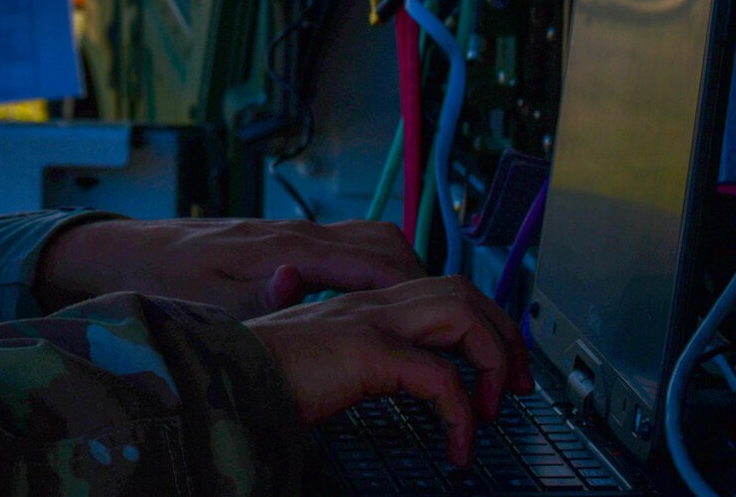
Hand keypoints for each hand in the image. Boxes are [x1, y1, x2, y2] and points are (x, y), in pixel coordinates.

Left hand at [35, 217, 424, 318]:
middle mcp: (296, 234)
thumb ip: (253, 293)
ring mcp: (291, 234)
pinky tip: (380, 300)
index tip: (454, 324)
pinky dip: (378, 266)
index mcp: (285, 248)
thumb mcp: (205, 297)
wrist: (127, 250)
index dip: (420, 290)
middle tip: (456, 326)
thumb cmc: (163, 277)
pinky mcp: (283, 241)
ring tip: (429, 316)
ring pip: (372, 238)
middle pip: (387, 244)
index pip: (374, 260)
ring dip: (407, 272)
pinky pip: (349, 245)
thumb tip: (295, 281)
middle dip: (429, 281)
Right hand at [246, 276, 532, 466]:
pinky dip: (462, 416)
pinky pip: (442, 379)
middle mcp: (371, 302)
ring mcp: (369, 320)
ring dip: (494, 360)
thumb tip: (410, 379)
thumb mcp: (326, 363)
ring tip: (493, 411)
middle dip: (505, 335)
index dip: (481, 322)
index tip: (496, 370)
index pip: (442, 288)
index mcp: (363, 304)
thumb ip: (367, 361)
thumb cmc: (262, 377)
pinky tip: (457, 448)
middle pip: (464, 289)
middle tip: (518, 386)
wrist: (217, 376)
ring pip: (462, 313)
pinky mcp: (366, 352)